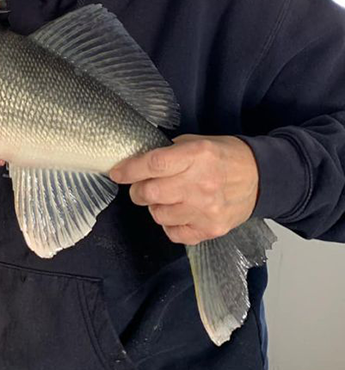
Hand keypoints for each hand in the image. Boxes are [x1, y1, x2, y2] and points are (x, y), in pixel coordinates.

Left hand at [109, 135, 258, 244]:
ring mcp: (206, 210)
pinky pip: (174, 233)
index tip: (116, 173)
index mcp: (197, 156)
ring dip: (154, 208)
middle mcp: (201, 184)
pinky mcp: (211, 229)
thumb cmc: (222, 156)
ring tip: (165, 199)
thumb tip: (137, 163)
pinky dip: (169, 224)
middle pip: (151, 193)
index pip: (153, 165)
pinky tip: (178, 213)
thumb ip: (168, 153)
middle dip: (138, 191)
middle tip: (140, 188)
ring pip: (159, 215)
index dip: (129, 170)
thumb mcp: (196, 142)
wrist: (260, 177)